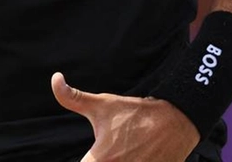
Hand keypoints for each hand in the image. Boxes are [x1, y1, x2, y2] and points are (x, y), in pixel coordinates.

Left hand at [51, 72, 200, 161]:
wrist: (176, 120)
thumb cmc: (136, 113)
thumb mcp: (102, 104)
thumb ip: (72, 97)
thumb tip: (55, 79)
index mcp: (101, 159)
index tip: (89, 156)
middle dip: (101, 161)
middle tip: (108, 152)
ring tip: (123, 153)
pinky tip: (135, 156)